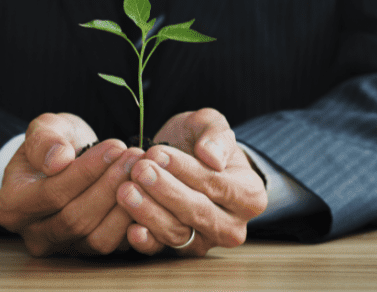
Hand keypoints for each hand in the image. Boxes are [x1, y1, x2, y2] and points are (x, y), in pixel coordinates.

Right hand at [0, 112, 143, 255]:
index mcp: (13, 205)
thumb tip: (58, 161)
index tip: (115, 146)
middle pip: (76, 219)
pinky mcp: (90, 252)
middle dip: (110, 186)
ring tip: (141, 171)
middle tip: (135, 157)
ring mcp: (63, 248)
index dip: (87, 171)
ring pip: (97, 238)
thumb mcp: (45, 128)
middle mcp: (34, 234)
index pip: (52, 194)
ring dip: (125, 204)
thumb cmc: (55, 144)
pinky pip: (115, 246)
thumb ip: (44, 139)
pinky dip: (134, 222)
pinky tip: (146, 193)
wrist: (67, 161)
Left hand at [117, 108, 267, 255]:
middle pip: (197, 212)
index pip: (217, 185)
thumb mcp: (211, 125)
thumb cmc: (200, 144)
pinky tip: (130, 228)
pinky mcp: (179, 251)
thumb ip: (217, 135)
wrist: (185, 161)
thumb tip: (211, 156)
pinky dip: (145, 240)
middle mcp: (232, 226)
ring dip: (149, 212)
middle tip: (139, 171)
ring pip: (178, 233)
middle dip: (165, 191)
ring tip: (127, 190)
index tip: (158, 154)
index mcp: (250, 196)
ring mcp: (206, 242)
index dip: (186, 170)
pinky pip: (162, 249)